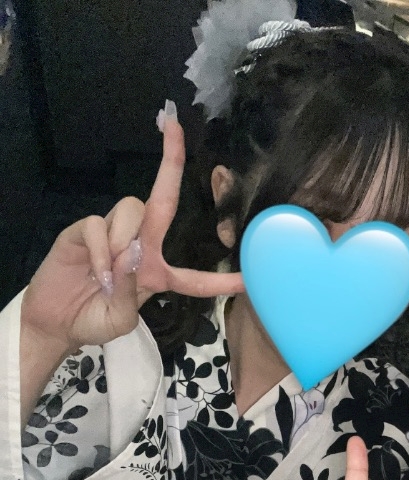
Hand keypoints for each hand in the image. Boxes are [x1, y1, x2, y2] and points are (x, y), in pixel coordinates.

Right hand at [21, 105, 244, 353]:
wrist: (56, 322)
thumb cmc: (93, 320)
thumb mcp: (122, 319)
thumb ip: (132, 292)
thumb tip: (131, 253)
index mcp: (157, 274)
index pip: (195, 279)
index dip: (219, 282)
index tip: (246, 282)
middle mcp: (140, 246)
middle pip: (163, 200)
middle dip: (172, 160)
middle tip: (175, 124)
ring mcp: (112, 233)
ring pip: (133, 211)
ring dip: (124, 241)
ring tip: (107, 275)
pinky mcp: (83, 230)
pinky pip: (98, 226)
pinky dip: (100, 250)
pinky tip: (95, 272)